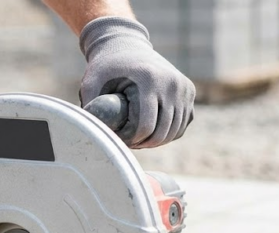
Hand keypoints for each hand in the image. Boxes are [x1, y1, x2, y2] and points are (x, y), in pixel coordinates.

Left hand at [80, 17, 195, 148]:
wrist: (126, 44)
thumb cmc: (106, 67)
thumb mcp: (91, 83)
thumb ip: (90, 108)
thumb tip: (92, 136)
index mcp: (149, 80)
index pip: (145, 126)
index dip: (130, 140)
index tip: (118, 139)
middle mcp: (172, 83)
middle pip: (161, 133)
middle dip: (143, 143)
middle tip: (128, 142)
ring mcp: (183, 87)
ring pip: (173, 132)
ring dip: (155, 141)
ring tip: (137, 138)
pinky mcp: (189, 91)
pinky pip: (181, 125)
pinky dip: (168, 133)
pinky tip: (151, 130)